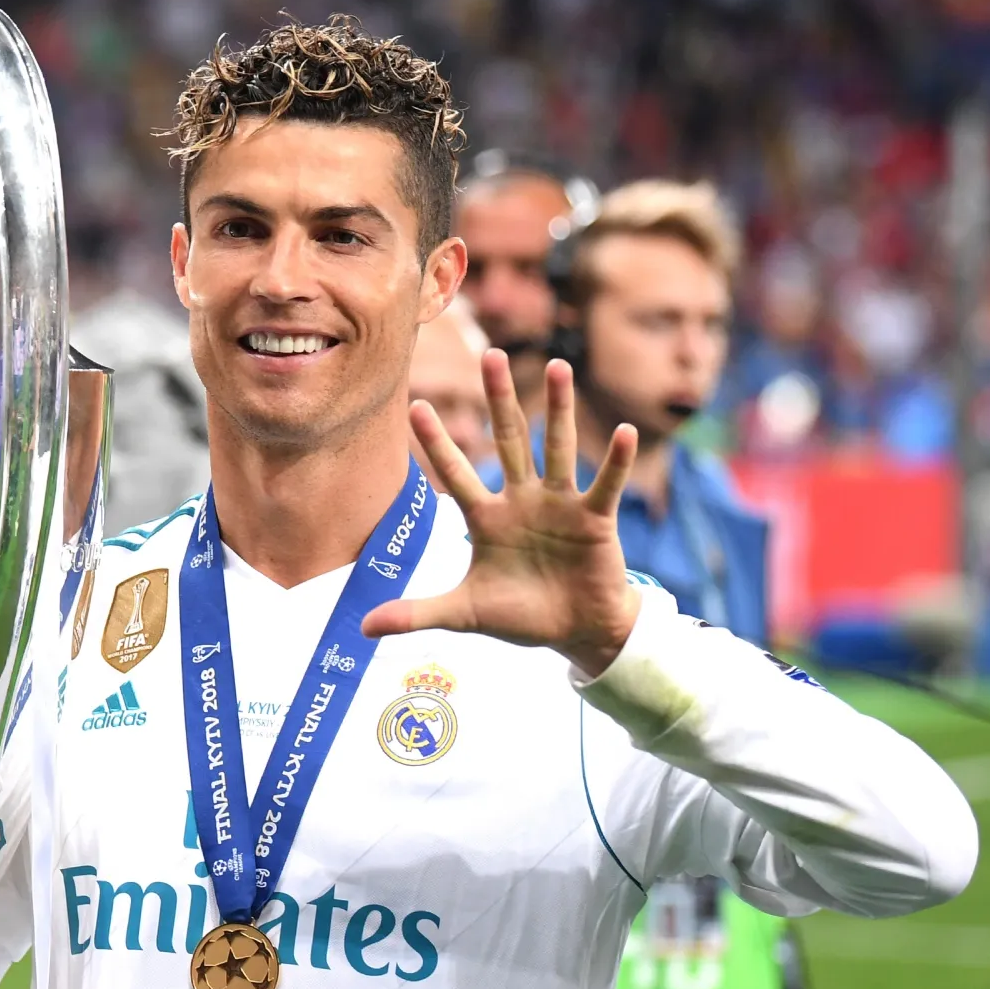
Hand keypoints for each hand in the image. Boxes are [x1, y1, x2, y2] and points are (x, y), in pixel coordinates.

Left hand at [362, 351, 642, 674]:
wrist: (576, 633)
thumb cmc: (521, 617)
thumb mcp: (465, 614)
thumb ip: (417, 614)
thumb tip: (364, 629)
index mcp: (487, 519)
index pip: (456, 473)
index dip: (437, 443)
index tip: (416, 406)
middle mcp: (522, 501)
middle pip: (508, 441)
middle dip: (498, 400)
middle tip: (490, 354)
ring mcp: (560, 505)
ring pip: (557, 448)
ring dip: (558, 409)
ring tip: (558, 367)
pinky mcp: (595, 519)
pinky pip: (604, 484)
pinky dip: (615, 461)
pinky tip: (626, 433)